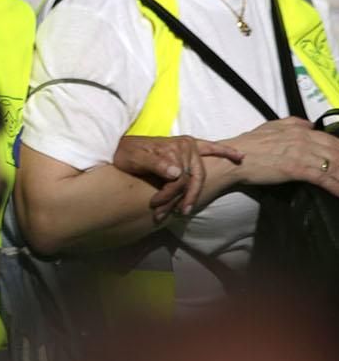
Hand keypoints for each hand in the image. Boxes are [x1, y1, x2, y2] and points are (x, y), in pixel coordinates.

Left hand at [113, 135, 241, 223]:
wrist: (121, 147)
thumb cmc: (126, 153)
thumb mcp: (134, 158)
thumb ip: (155, 164)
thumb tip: (177, 173)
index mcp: (175, 146)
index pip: (180, 178)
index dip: (169, 194)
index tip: (156, 206)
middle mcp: (186, 145)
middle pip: (192, 179)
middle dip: (184, 198)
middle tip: (174, 215)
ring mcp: (189, 147)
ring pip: (197, 177)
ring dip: (193, 194)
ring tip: (184, 212)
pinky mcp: (190, 148)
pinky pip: (211, 148)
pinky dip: (224, 151)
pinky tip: (239, 157)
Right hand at [226, 118, 338, 196]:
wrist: (234, 158)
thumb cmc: (249, 144)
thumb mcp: (270, 126)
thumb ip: (292, 122)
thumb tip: (309, 124)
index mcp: (299, 129)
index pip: (330, 139)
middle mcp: (304, 140)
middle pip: (336, 151)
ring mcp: (301, 155)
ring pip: (333, 165)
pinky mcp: (297, 170)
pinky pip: (323, 178)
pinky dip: (335, 186)